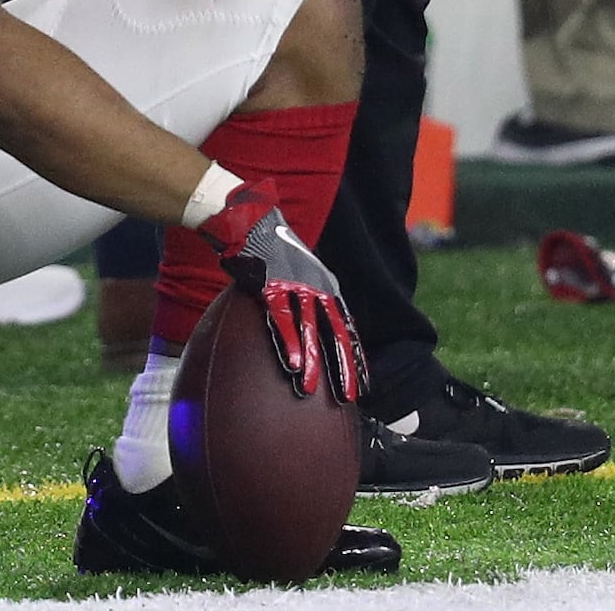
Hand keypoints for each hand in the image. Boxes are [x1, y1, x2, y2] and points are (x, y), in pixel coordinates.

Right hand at [193, 181, 364, 403]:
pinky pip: (281, 319)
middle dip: (343, 364)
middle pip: (335, 331)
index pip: (347, 326)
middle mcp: (316, 287)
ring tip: (312, 388)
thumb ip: (307, 297)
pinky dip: (288, 342)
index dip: (355, 355)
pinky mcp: (271, 286)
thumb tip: (309, 326)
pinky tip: (292, 364)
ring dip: (314, 360)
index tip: (364, 382)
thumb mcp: (299, 272)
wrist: (251, 221)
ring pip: (309, 329)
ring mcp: (294, 286)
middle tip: (350, 394)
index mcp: (325, 286)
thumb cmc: (272, 251)